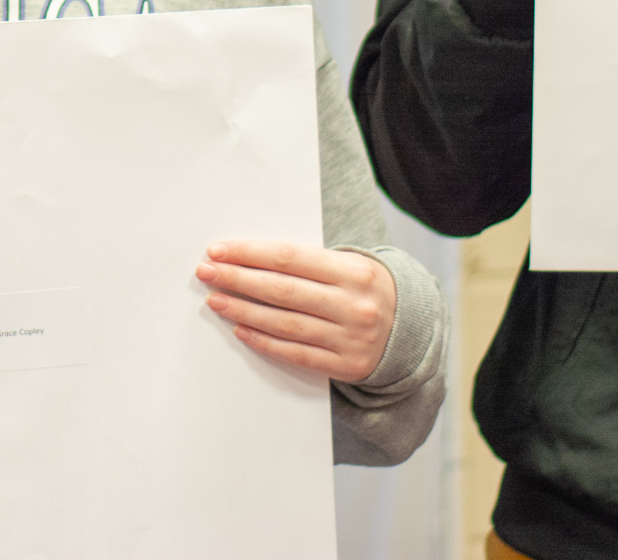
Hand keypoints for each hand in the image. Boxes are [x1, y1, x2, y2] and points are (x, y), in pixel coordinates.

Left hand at [196, 242, 395, 383]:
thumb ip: (307, 263)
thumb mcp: (349, 266)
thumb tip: (247, 258)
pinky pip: (295, 353)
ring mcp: (350, 339)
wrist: (411, 330)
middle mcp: (354, 305)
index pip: (288, 258)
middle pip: (282, 290)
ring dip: (243, 311)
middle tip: (206, 273)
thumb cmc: (365, 289)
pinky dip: (264, 341)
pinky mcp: (346, 366)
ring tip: (216, 301)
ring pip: (284, 324)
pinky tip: (240, 330)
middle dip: (238, 280)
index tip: (218, 250)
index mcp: (354, 271)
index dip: (249, 254)